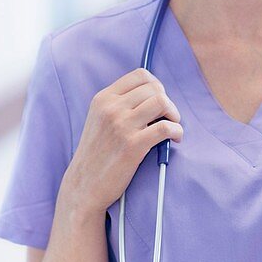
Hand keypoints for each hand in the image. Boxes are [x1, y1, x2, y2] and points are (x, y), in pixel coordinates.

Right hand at [64, 68, 183, 214]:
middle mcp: (111, 108)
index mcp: (102, 99)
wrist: (83, 186)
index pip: (140, 75)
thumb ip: (119, 104)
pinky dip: (177, 131)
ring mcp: (121, 125)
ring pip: (162, 102)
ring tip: (171, 127)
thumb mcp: (99, 120)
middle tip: (166, 118)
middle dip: (167, 102)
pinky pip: (166, 127)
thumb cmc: (96, 154)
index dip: (157, 86)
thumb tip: (154, 92)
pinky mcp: (133, 145)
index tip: (158, 102)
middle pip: (155, 88)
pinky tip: (174, 139)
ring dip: (174, 114)